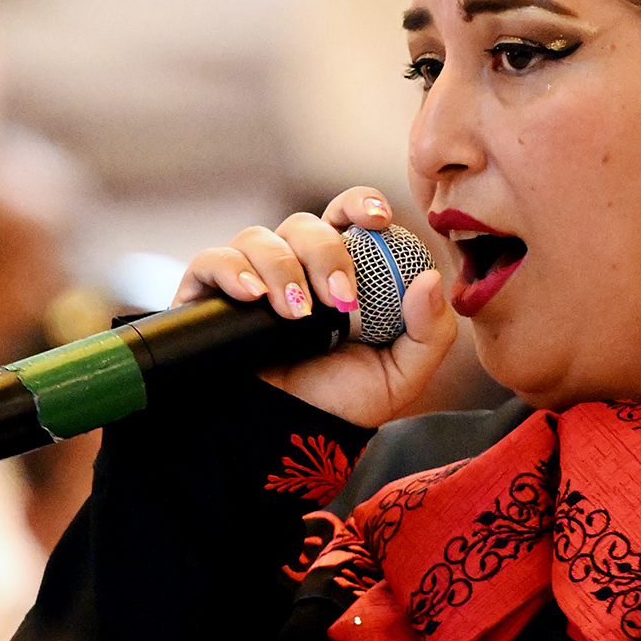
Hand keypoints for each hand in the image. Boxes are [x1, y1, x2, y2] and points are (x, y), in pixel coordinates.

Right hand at [176, 186, 454, 425]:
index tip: (378, 219)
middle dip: (325, 253)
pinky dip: (233, 271)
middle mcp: (293, 263)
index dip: (360, 204)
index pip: (348, 215)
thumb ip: (429, 331)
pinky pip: (212, 261)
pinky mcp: (209, 295)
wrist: (289, 437)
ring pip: (258, 238)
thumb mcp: (403, 373)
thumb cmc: (344, 400)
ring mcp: (249, 276)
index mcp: (339, 267)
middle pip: (304, 224)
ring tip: (297, 315)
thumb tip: (430, 279)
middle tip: (340, 299)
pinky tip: (252, 297)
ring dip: (283, 269)